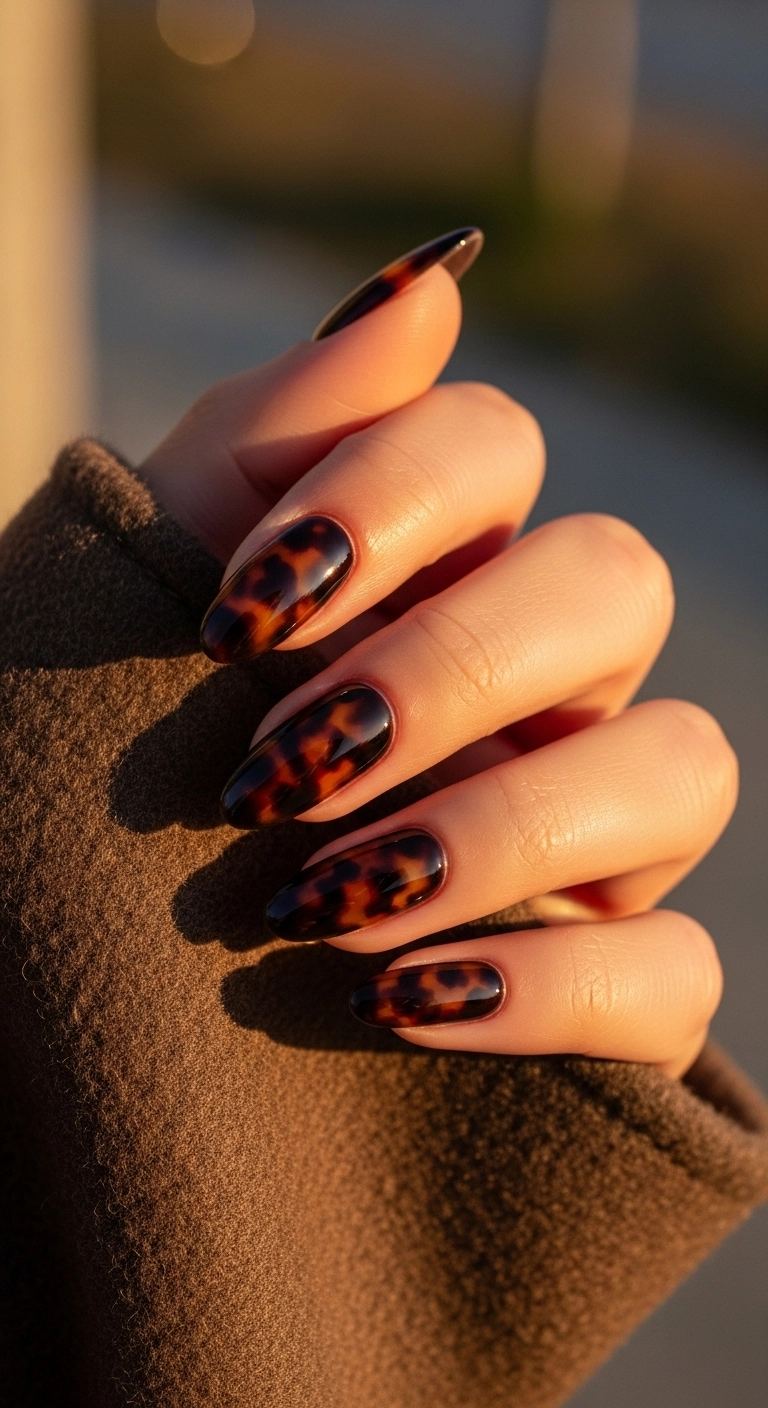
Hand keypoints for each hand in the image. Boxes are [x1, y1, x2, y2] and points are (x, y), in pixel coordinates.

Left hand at [143, 231, 735, 1077]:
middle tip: (281, 768)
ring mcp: (596, 828)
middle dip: (449, 671)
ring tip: (323, 901)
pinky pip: (676, 974)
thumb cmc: (134, 736)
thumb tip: (436, 278)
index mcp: (446, 558)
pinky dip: (550, 989)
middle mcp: (551, 675)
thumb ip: (282, 432)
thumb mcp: (167, 578)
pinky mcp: (612, 979)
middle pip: (615, 586)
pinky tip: (401, 1002)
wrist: (100, 942)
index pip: (495, 444)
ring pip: (683, 770)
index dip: (388, 503)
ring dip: (504, 829)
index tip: (237, 610)